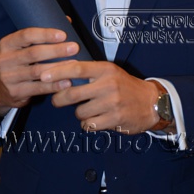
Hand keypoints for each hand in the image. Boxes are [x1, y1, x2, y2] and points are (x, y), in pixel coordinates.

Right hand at [0, 27, 78, 117]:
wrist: (2, 88)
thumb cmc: (21, 61)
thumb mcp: (24, 47)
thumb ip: (43, 34)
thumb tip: (67, 20)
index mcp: (8, 43)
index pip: (26, 35)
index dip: (45, 34)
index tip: (63, 35)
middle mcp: (5, 59)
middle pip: (33, 53)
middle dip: (56, 50)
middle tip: (75, 48)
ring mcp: (9, 77)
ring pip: (37, 71)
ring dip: (58, 67)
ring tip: (75, 64)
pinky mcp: (15, 92)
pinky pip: (38, 88)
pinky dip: (54, 85)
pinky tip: (67, 82)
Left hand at [40, 60, 159, 133]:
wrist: (151, 102)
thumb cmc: (124, 85)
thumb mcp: (109, 72)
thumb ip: (89, 73)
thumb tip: (60, 74)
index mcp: (105, 69)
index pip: (77, 68)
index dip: (57, 71)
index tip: (43, 75)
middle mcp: (108, 84)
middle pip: (72, 92)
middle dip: (59, 99)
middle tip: (57, 100)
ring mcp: (112, 102)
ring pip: (79, 112)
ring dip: (79, 113)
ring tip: (89, 109)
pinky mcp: (115, 119)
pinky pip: (89, 125)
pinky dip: (88, 124)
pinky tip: (96, 119)